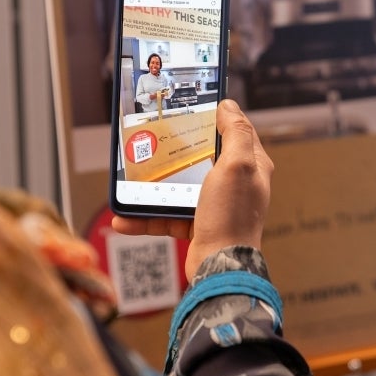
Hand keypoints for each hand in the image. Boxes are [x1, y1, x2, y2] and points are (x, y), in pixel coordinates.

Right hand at [112, 99, 273, 280]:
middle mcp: (235, 184)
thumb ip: (235, 133)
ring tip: (131, 181)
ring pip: (179, 187)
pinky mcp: (196, 224)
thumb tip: (229, 106)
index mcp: (250, 166)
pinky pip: (166, 215)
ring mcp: (215, 205)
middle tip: (156, 140)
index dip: (217, 117)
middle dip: (177, 150)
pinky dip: (145, 217)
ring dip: (153, 187)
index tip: (194, 107)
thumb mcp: (237, 166)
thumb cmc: (232, 217)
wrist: (220, 268)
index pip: (235, 132)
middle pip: (203, 156)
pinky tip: (124, 219)